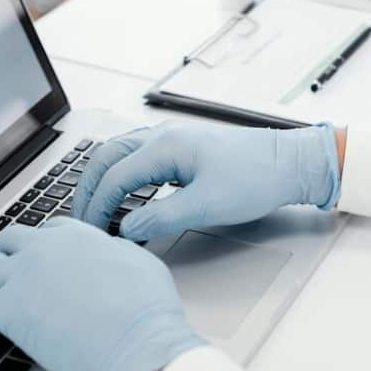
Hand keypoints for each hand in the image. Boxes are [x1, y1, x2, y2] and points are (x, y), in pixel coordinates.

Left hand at [0, 218, 204, 370]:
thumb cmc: (148, 314)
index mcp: (78, 237)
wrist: (137, 347)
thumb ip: (117, 252)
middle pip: (12, 240)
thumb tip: (109, 252)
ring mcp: (23, 280)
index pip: (49, 230)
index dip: (45, 244)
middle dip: (13, 252)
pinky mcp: (8, 314)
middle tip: (16, 268)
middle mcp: (45, 251)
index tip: (45, 256)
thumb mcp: (143, 264)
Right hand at [72, 121, 342, 240]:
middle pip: (106, 158)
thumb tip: (125, 229)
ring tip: (94, 208)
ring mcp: (171, 140)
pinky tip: (123, 194)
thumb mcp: (206, 206)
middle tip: (80, 220)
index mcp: (165, 147)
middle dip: (88, 189)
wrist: (289, 164)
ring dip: (102, 180)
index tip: (90, 233)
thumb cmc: (255, 179)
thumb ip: (161, 218)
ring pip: (120, 154)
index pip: (114, 176)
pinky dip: (120, 176)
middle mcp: (162, 137)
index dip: (96, 207)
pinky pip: (137, 157)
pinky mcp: (181, 149)